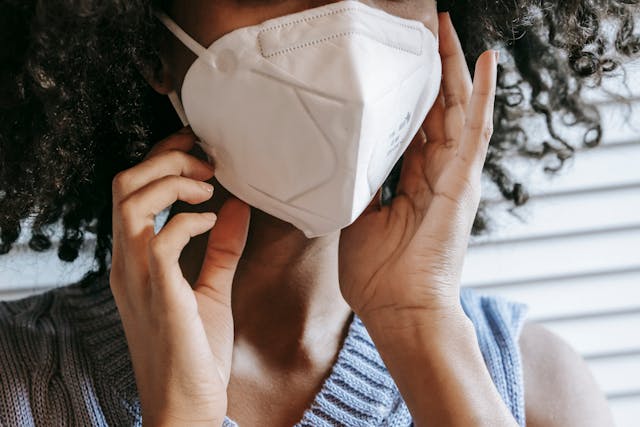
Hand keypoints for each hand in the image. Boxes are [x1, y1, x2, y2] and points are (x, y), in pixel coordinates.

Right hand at [110, 128, 250, 425]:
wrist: (186, 406)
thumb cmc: (195, 352)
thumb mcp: (210, 290)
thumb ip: (219, 250)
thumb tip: (236, 209)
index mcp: (136, 260)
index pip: (132, 191)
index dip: (161, 160)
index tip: (196, 149)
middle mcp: (128, 263)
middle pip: (125, 183)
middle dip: (166, 159)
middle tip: (207, 163)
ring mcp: (138, 277)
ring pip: (131, 201)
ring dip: (173, 181)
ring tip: (208, 186)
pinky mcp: (159, 294)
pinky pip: (161, 239)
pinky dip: (187, 219)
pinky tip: (211, 220)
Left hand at [339, 14, 497, 325]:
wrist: (398, 310)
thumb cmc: (378, 275)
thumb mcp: (357, 219)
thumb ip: (360, 186)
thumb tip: (348, 160)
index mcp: (413, 184)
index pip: (414, 128)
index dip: (409, 96)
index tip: (398, 67)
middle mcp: (438, 175)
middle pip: (438, 112)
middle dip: (432, 72)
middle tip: (424, 33)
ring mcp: (454, 177)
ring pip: (458, 111)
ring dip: (454, 70)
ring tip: (448, 32)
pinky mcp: (463, 183)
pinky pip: (475, 131)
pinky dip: (482, 96)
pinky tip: (485, 61)